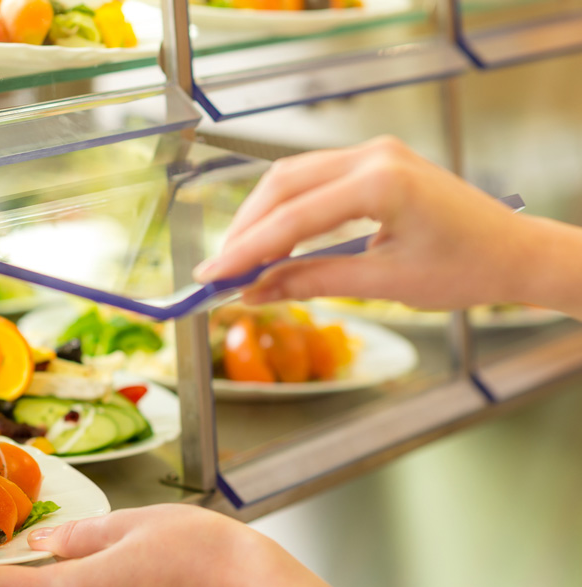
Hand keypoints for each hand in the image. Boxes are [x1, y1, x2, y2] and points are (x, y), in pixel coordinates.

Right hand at [192, 136, 537, 308]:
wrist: (515, 252)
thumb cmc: (467, 268)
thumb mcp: (386, 283)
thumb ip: (314, 282)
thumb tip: (257, 292)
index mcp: (382, 182)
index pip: (293, 217)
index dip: (246, 250)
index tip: (211, 276)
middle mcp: (374, 156)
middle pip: (282, 186)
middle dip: (244, 230)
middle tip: (216, 271)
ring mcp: (374, 153)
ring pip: (292, 178)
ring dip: (260, 218)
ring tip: (238, 261)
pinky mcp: (374, 162)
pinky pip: (313, 180)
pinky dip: (285, 210)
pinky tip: (271, 242)